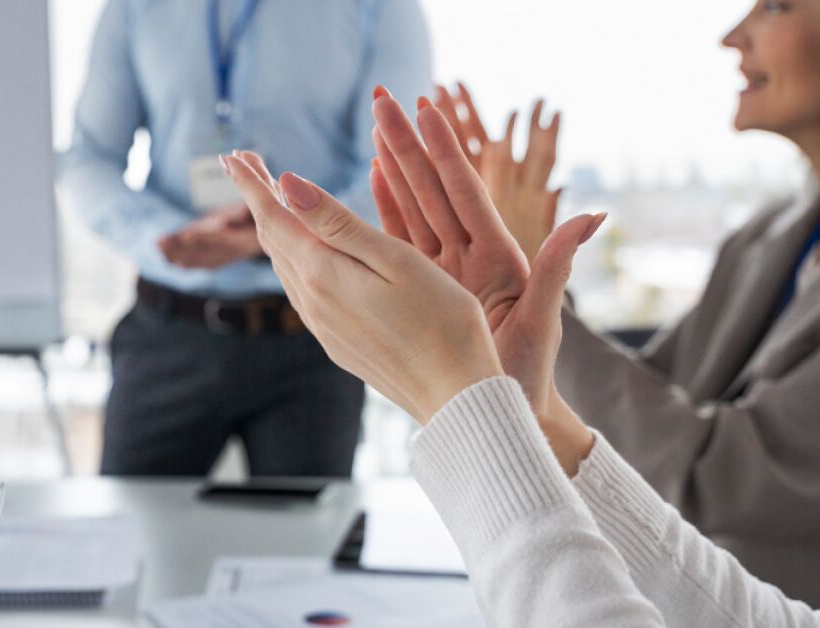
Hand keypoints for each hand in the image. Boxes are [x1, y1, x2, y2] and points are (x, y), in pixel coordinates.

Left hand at [159, 203, 262, 268]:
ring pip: (195, 257)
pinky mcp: (212, 254)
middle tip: (162, 242)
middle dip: (181, 247)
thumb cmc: (262, 212)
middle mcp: (230, 252)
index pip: (220, 241)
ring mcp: (220, 255)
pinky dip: (177, 257)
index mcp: (243, 241)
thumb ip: (246, 213)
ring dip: (175, 252)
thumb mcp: (258, 209)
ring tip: (158, 245)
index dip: (203, 238)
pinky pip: (194, 259)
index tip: (187, 236)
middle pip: (203, 252)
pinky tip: (162, 252)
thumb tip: (236, 217)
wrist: (268, 228)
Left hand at [221, 150, 502, 421]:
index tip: (232, 154)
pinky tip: (302, 253)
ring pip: (285, 266)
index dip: (252, 183)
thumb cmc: (442, 321)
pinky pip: (301, 289)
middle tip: (246, 163)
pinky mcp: (337, 343)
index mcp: (323, 275)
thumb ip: (338, 222)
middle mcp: (312, 302)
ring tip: (271, 200)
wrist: (455, 395)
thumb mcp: (396, 259)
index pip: (273, 217)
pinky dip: (293, 257)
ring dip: (274, 229)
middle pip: (273, 239)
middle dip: (258, 198)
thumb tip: (287, 184)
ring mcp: (322, 326)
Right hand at [371, 87, 597, 473]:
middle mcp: (468, 256)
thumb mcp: (543, 320)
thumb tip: (593, 215)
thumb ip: (557, 266)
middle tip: (384, 101)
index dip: (445, 151)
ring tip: (375, 127)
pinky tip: (372, 178)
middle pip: (432, 191)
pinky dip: (386, 207)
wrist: (501, 412)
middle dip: (408, 145)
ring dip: (393, 167)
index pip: (465, 194)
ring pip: (413, 208)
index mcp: (497, 258)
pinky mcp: (422, 287)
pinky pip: (400, 240)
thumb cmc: (528, 376)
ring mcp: (443, 270)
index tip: (427, 109)